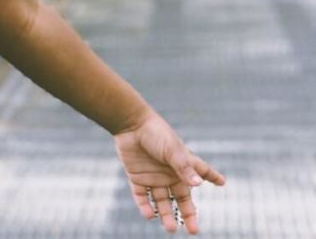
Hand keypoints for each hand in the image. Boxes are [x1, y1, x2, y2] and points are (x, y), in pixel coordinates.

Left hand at [114, 112, 224, 233]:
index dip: (212, 176)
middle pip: (181, 197)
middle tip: (193, 230)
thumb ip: (184, 168)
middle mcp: (169, 173)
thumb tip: (198, 184)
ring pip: (162, 201)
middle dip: (188, 213)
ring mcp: (153, 176)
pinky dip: (145, 206)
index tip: (222, 182)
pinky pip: (142, 196)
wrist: (129, 124)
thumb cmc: (155, 133)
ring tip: (170, 228)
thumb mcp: (172, 150)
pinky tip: (149, 214)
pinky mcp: (137, 177)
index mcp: (183, 164)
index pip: (201, 172)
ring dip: (166, 214)